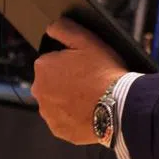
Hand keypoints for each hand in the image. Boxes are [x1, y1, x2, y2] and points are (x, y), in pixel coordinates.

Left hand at [31, 18, 126, 145]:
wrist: (119, 107)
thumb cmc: (104, 72)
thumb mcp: (87, 40)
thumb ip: (64, 28)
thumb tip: (51, 28)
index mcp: (43, 67)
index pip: (52, 60)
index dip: (69, 62)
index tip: (84, 66)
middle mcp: (39, 91)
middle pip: (52, 82)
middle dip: (65, 81)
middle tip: (88, 82)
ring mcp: (48, 113)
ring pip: (56, 101)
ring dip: (67, 99)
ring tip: (90, 98)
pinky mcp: (59, 130)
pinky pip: (63, 120)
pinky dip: (72, 117)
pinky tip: (88, 112)